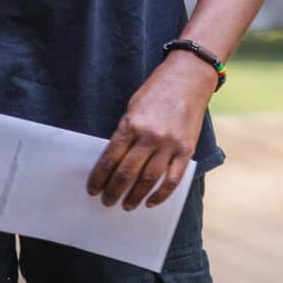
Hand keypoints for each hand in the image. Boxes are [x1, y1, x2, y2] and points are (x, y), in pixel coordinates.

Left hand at [87, 52, 216, 209]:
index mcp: (132, 124)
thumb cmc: (157, 90)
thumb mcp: (133, 106)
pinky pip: (173, 179)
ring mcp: (170, 144)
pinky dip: (161, 194)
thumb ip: (125, 132)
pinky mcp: (187, 149)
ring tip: (127, 205)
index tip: (93, 189)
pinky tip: (151, 202)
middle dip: (113, 191)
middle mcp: (150, 136)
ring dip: (135, 197)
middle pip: (126, 173)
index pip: (110, 159)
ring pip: (148, 180)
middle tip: (107, 201)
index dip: (99, 178)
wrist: (189, 76)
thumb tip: (115, 161)